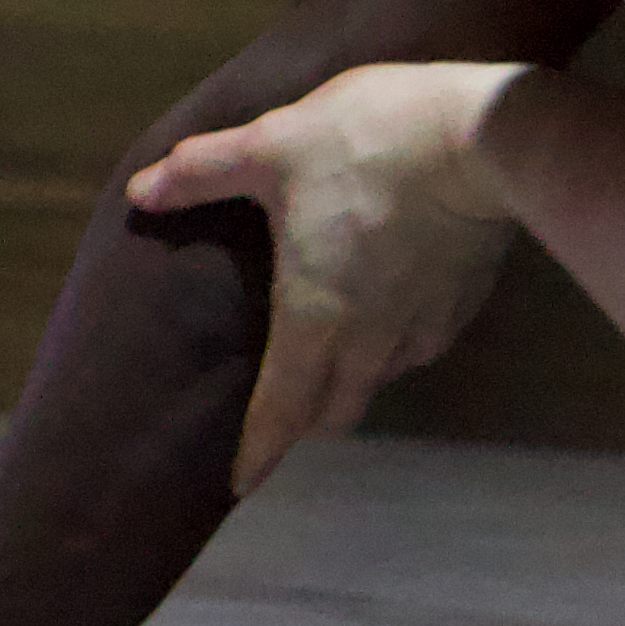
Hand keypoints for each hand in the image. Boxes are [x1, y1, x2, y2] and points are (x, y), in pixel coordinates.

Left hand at [125, 60, 525, 489]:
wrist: (483, 139)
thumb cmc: (366, 144)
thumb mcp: (272, 145)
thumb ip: (202, 172)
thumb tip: (141, 192)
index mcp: (312, 322)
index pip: (280, 414)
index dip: (258, 453)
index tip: (241, 485)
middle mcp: (367, 345)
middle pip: (332, 411)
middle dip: (305, 417)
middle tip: (285, 403)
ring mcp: (421, 331)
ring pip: (377, 378)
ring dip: (353, 373)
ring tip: (339, 341)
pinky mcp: (462, 309)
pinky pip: (418, 344)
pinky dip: (396, 338)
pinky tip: (392, 300)